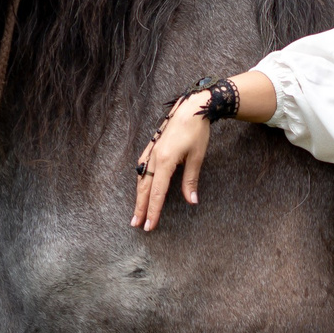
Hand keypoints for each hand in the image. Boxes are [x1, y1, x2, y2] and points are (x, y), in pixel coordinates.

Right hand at [130, 93, 213, 229]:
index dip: (154, 211)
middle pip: (145, 188)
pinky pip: (142, 167)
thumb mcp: (197, 157)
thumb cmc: (197, 131)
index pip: (157, 193)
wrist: (192, 107)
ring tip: (136, 211)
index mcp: (165, 161)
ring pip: (141, 179)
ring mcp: (151, 151)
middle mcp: (154, 157)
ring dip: (139, 196)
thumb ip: (191, 180)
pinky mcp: (153, 146)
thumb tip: (191, 201)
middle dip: (141, 207)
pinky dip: (140, 181)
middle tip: (136, 224)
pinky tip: (141, 187)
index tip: (150, 225)